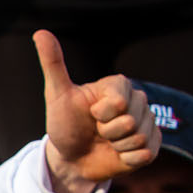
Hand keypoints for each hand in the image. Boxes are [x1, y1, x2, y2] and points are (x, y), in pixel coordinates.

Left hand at [35, 31, 156, 192]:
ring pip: (140, 138)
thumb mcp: (57, 95)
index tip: (91, 114)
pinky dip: (127, 159)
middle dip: (108, 132)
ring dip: (117, 146)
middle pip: (131, 121)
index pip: (120, 101)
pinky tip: (118, 154)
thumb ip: (53, 64)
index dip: (102, 113)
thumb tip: (40, 32)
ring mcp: (147, 123)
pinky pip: (146, 154)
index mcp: (119, 85)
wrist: (71, 158)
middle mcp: (137, 101)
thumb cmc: (64, 124)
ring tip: (107, 141)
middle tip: (97, 131)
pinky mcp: (152, 145)